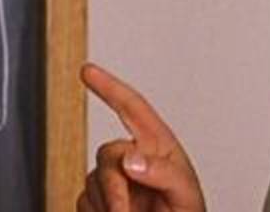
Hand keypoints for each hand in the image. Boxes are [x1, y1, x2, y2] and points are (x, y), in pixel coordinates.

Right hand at [77, 63, 205, 211]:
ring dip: (107, 204)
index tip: (88, 71)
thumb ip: (163, 172)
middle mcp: (135, 160)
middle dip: (112, 185)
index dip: (109, 87)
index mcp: (159, 148)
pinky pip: (83, 200)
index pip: (132, 108)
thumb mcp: (186, 195)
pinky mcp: (98, 203)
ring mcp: (115, 182)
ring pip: (93, 180)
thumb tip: (132, 158)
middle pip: (107, 152)